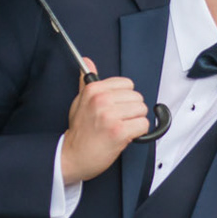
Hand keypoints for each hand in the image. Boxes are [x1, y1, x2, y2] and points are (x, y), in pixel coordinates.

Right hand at [61, 58, 148, 183]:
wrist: (73, 156)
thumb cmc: (80, 132)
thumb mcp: (79, 102)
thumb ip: (87, 82)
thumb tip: (88, 61)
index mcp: (93, 90)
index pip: (127, 84)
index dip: (124, 98)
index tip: (115, 107)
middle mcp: (101, 100)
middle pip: (137, 97)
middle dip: (131, 111)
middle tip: (117, 121)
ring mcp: (110, 115)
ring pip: (142, 111)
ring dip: (135, 122)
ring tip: (120, 128)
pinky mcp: (119, 131)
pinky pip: (143, 125)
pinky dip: (138, 133)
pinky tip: (125, 136)